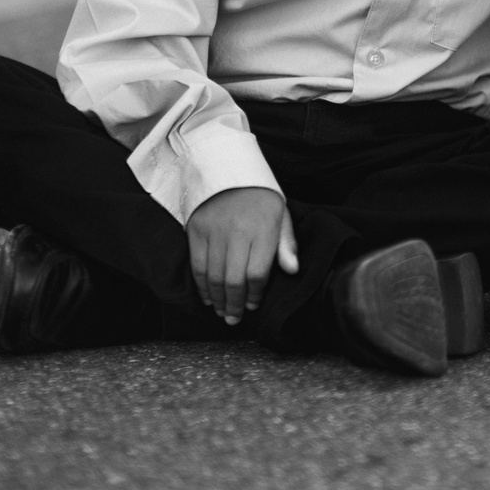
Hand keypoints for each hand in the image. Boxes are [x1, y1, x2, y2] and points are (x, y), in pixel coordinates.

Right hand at [185, 187, 298, 324]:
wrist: (228, 169)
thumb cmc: (261, 197)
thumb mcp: (281, 214)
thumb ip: (286, 244)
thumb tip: (293, 270)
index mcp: (263, 228)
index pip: (257, 273)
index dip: (254, 294)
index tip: (253, 305)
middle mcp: (237, 232)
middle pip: (234, 279)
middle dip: (234, 304)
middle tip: (234, 319)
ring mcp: (214, 231)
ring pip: (213, 276)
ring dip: (218, 300)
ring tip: (222, 312)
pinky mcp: (196, 230)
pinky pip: (197, 265)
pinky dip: (201, 286)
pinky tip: (208, 297)